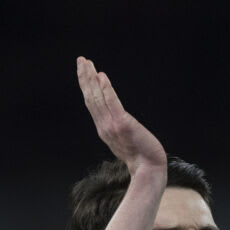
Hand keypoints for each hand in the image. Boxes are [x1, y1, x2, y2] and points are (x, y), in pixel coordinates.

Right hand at [77, 57, 166, 174]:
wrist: (148, 169)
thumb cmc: (140, 156)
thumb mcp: (123, 139)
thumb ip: (116, 126)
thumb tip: (115, 115)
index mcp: (103, 129)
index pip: (91, 103)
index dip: (86, 86)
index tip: (84, 70)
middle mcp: (104, 126)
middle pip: (90, 98)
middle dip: (84, 78)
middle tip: (81, 60)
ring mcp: (111, 126)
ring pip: (97, 98)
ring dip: (91, 79)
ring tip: (87, 63)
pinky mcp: (123, 125)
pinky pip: (112, 104)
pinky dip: (106, 89)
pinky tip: (102, 77)